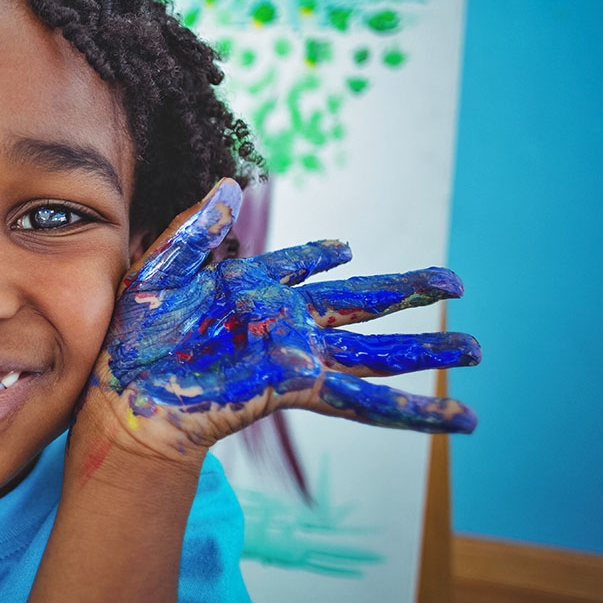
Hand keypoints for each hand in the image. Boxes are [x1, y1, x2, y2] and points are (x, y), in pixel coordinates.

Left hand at [88, 178, 478, 460]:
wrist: (127, 394)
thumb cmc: (131, 335)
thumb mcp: (158, 269)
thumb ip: (196, 229)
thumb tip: (229, 184)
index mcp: (250, 288)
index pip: (296, 266)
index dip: (318, 255)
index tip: (343, 248)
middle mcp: (282, 320)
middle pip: (360, 303)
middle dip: (406, 292)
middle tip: (453, 280)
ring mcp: (295, 355)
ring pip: (375, 353)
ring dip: (424, 350)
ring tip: (475, 347)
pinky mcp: (297, 386)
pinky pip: (361, 401)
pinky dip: (408, 411)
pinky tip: (453, 417)